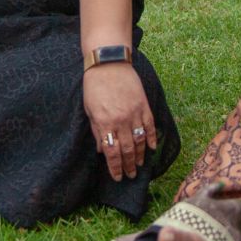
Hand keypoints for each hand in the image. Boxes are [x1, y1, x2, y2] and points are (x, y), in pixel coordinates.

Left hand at [83, 62, 155, 180]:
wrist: (108, 64)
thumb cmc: (94, 86)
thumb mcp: (89, 110)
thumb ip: (97, 131)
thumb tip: (101, 150)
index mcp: (105, 123)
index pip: (112, 152)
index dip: (115, 167)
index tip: (117, 177)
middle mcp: (121, 121)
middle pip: (127, 150)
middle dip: (128, 166)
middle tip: (130, 175)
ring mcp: (134, 113)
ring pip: (140, 141)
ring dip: (140, 156)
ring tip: (139, 166)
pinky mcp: (144, 105)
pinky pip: (150, 126)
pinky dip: (151, 139)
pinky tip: (151, 148)